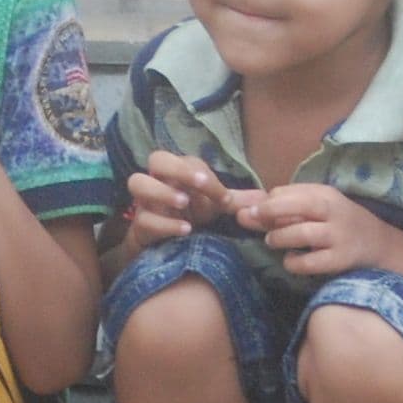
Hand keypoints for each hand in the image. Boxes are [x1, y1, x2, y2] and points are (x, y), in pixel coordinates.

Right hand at [123, 150, 244, 244]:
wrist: (165, 244)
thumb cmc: (190, 215)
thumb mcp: (213, 206)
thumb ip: (234, 200)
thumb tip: (265, 197)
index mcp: (176, 170)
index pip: (188, 162)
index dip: (205, 176)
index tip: (225, 199)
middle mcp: (157, 180)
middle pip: (156, 158)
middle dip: (178, 169)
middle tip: (200, 184)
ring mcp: (145, 201)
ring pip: (137, 182)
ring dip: (162, 191)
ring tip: (184, 204)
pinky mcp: (139, 225)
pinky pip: (143, 219)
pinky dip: (164, 224)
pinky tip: (185, 230)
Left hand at [236, 184, 401, 278]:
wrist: (379, 245)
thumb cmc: (339, 223)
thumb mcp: (319, 206)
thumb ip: (287, 205)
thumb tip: (248, 209)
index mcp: (324, 195)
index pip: (288, 192)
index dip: (265, 202)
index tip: (253, 211)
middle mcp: (332, 212)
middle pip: (296, 205)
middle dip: (268, 212)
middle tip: (252, 220)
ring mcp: (338, 236)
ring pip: (301, 234)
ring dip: (279, 238)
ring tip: (273, 241)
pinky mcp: (339, 260)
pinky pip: (309, 262)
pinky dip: (294, 262)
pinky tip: (292, 260)